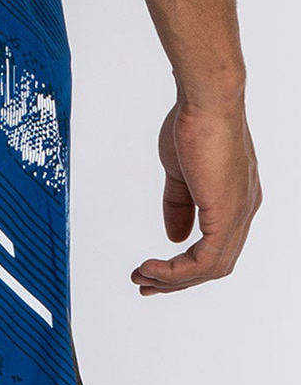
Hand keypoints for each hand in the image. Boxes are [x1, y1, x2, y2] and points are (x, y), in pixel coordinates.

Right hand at [131, 98, 260, 293]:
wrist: (207, 101)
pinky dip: (177, 271)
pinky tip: (152, 267)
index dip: (184, 264)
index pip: (215, 247)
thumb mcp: (181, 173)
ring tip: (141, 277)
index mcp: (235, 200)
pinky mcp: (227, 214)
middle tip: (142, 283)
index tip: (151, 269)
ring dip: (173, 280)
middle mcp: (243, 211)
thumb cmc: (194, 124)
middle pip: (215, 265)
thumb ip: (180, 206)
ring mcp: (239, 214)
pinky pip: (205, 259)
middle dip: (176, 280)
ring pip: (212, 268)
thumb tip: (174, 237)